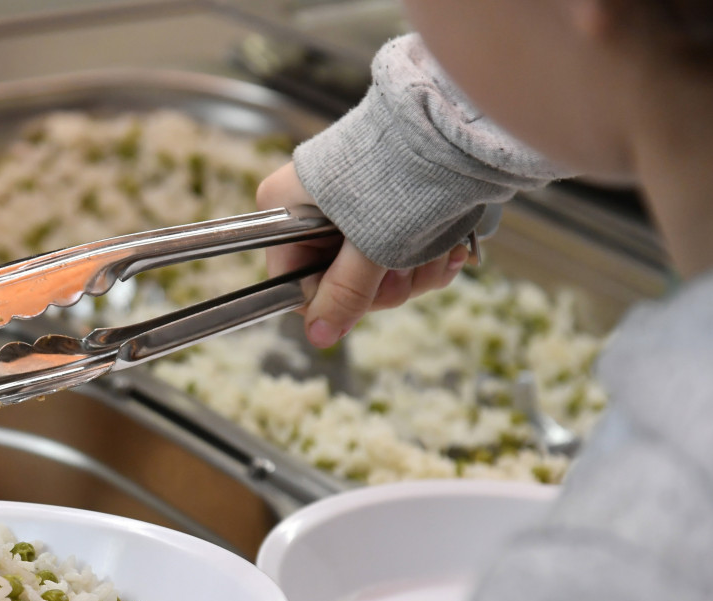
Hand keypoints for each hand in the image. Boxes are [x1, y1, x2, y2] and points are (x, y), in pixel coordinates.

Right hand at [255, 162, 470, 347]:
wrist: (456, 121)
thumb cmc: (403, 171)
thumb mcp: (370, 245)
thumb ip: (344, 294)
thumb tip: (318, 337)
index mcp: (286, 209)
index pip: (295, 281)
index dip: (332, 300)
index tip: (365, 297)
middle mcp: (312, 208)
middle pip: (338, 281)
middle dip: (384, 286)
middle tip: (408, 269)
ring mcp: (350, 207)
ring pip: (374, 272)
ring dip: (413, 273)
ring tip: (437, 251)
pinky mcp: (385, 205)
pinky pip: (397, 253)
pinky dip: (426, 259)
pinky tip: (448, 248)